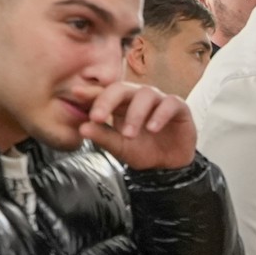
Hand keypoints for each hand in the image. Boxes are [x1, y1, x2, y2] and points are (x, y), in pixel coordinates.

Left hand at [78, 82, 196, 170]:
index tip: (76, 94)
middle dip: (107, 100)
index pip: (105, 93)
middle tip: (97, 117)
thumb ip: (103, 137)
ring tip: (129, 134)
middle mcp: (138, 98)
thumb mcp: (120, 148)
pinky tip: (152, 128)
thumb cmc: (144, 152)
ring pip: (146, 94)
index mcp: (121, 105)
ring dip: (135, 113)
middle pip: (121, 88)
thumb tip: (82, 128)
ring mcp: (159, 101)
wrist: (169, 166)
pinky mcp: (178, 107)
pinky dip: (160, 115)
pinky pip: (170, 103)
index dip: (92, 92)